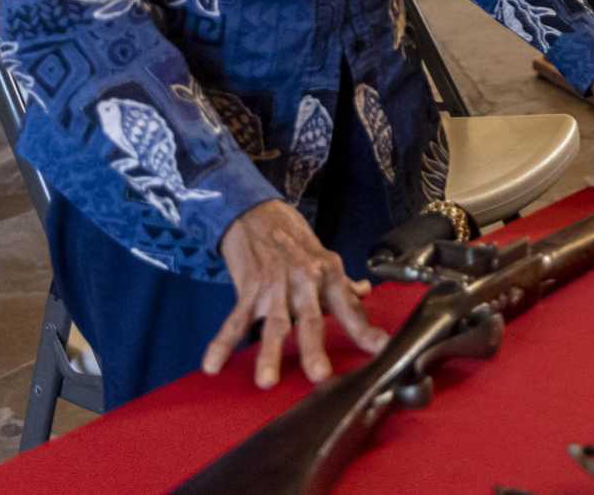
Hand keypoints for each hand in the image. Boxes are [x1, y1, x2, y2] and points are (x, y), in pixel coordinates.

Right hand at [204, 200, 386, 388]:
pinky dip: (222, 343)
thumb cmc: (295, 240)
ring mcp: (274, 285)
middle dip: (314, 348)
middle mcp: (304, 280)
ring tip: (267, 381)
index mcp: (328, 274)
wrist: (258, 213)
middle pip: (310, 319)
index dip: (365, 329)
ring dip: (269, 353)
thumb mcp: (324, 258)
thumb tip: (365, 294)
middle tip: (319, 375)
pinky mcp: (248, 287)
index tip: (380, 348)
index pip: (349, 307)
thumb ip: (344, 284)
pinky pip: (235, 319)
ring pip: (274, 323)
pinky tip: (213, 365)